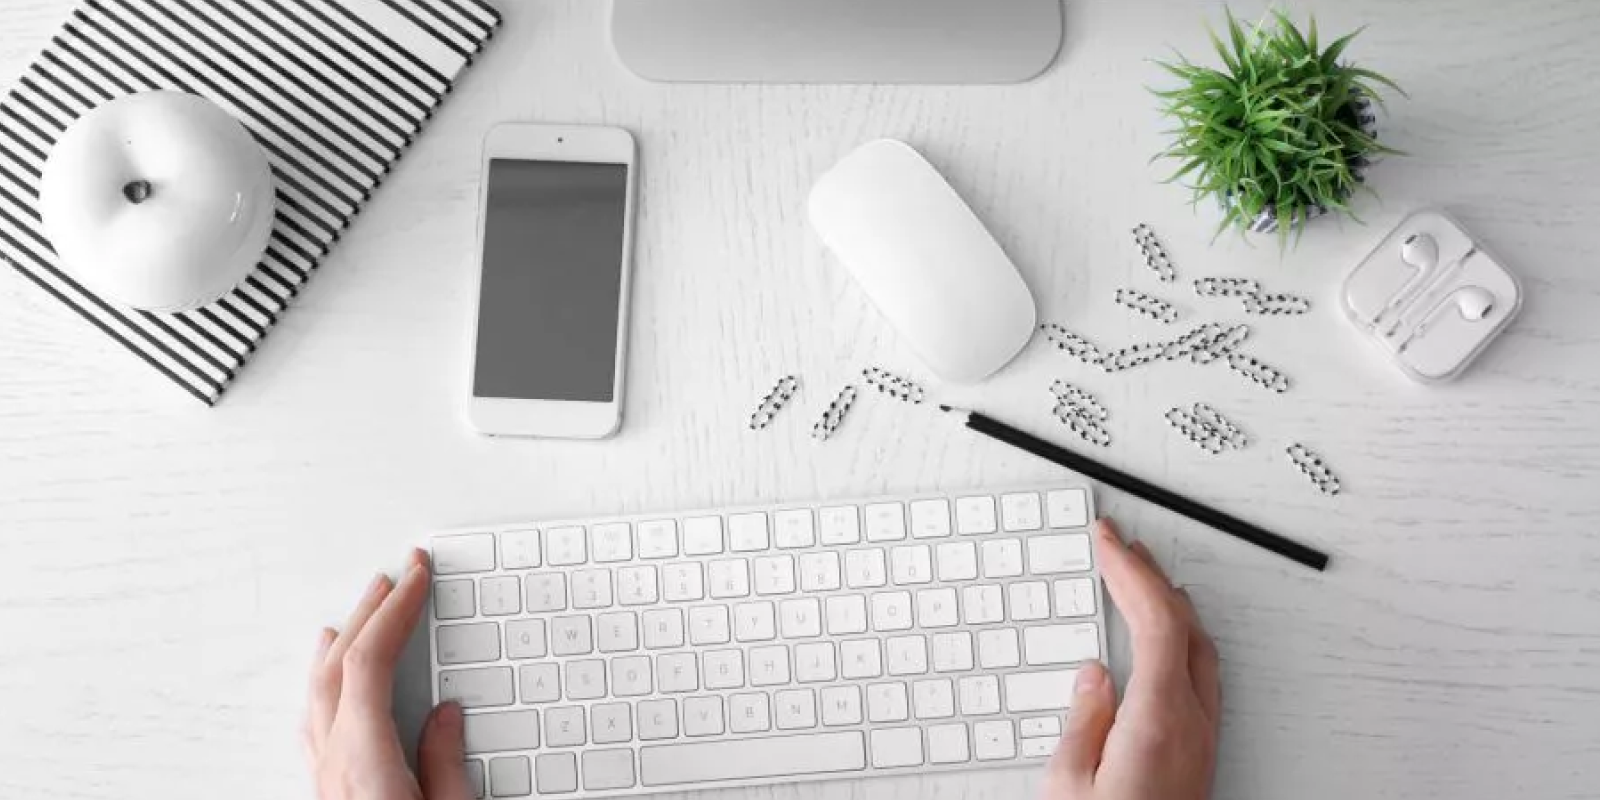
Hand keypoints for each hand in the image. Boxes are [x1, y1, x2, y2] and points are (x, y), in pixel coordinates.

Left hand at [306, 549, 470, 799]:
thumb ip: (445, 761)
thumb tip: (446, 716)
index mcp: (363, 758)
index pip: (370, 662)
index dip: (395, 612)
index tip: (415, 579)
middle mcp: (333, 763)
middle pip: (337, 667)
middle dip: (368, 614)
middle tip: (395, 580)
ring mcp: (322, 777)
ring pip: (318, 691)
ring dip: (343, 643)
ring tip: (359, 614)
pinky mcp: (324, 791)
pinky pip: (315, 719)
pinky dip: (326, 682)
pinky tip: (330, 679)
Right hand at [1043, 519, 1220, 799]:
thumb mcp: (1068, 786)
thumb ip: (1083, 720)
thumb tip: (1094, 676)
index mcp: (1158, 720)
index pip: (1155, 619)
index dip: (1131, 570)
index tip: (1108, 539)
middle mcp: (1192, 725)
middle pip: (1185, 627)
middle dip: (1150, 578)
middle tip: (1118, 548)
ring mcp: (1203, 741)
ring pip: (1198, 650)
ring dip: (1168, 607)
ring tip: (1136, 582)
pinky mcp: (1200, 757)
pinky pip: (1197, 677)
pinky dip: (1175, 641)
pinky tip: (1155, 644)